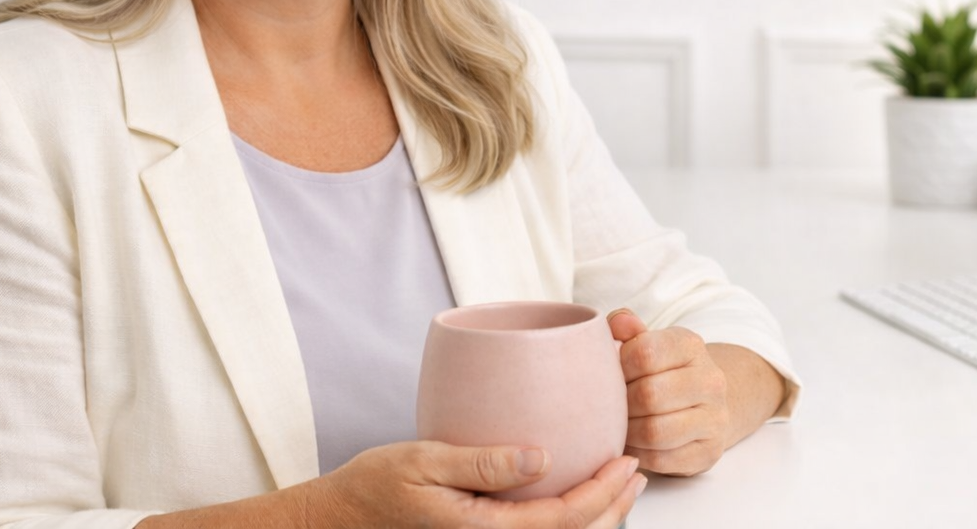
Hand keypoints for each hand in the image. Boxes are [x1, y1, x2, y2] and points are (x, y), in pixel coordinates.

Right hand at [304, 439, 644, 527]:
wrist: (340, 520)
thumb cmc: (376, 486)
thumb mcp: (425, 461)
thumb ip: (483, 462)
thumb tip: (543, 456)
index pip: (563, 519)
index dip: (604, 493)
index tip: (628, 462)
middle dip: (612, 508)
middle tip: (637, 472)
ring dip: (594, 517)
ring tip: (618, 485)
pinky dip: (565, 518)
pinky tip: (571, 492)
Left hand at [608, 309, 730, 475]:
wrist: (707, 402)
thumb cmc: (665, 371)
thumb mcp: (650, 342)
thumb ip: (628, 329)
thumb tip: (615, 323)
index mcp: (691, 346)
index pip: (645, 352)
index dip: (618, 366)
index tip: (610, 373)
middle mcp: (710, 381)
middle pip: (649, 395)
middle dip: (620, 403)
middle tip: (606, 405)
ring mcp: (714, 419)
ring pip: (655, 431)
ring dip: (628, 431)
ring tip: (617, 425)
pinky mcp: (708, 452)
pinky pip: (662, 459)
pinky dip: (639, 453)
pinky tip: (632, 443)